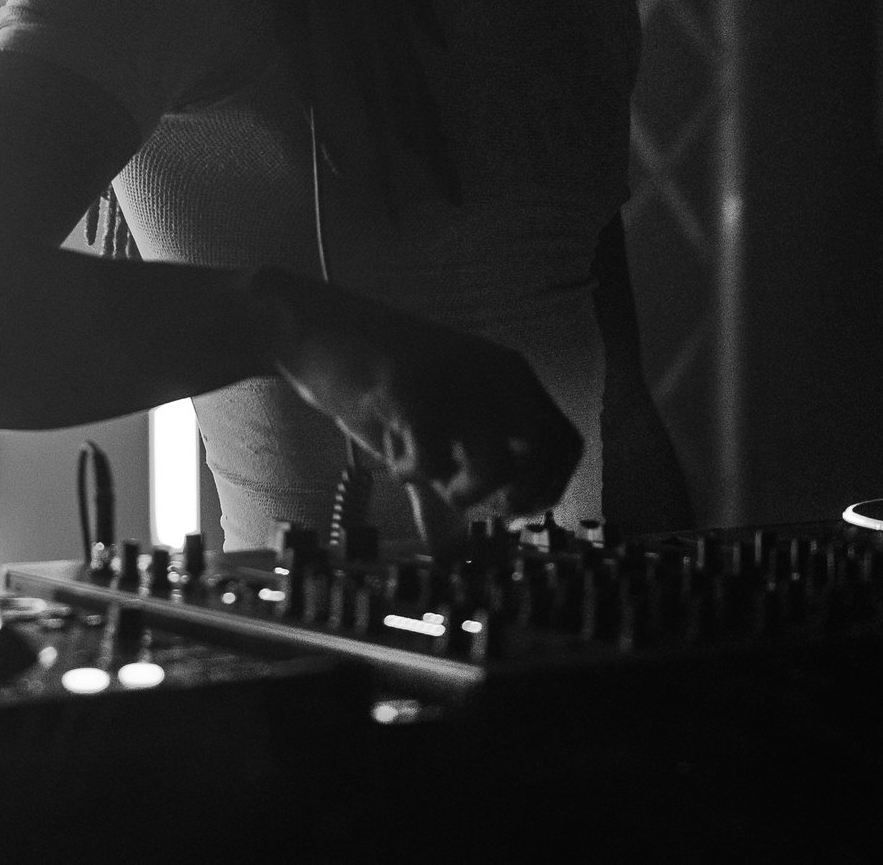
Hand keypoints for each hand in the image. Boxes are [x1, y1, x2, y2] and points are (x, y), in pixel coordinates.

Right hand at [252, 271, 582, 516]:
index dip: (548, 485)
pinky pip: (432, 460)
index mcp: (509, 376)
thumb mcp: (422, 434)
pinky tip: (394, 454)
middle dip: (520, 495)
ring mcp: (455, 381)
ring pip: (498, 467)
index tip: (510, 504)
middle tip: (482, 502)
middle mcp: (494, 374)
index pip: (566, 444)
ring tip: (429, 476)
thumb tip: (453, 555)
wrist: (316, 327)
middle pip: (549, 453)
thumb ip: (441, 491)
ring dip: (464, 493)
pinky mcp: (412, 390)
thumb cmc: (374, 381)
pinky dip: (412, 472)